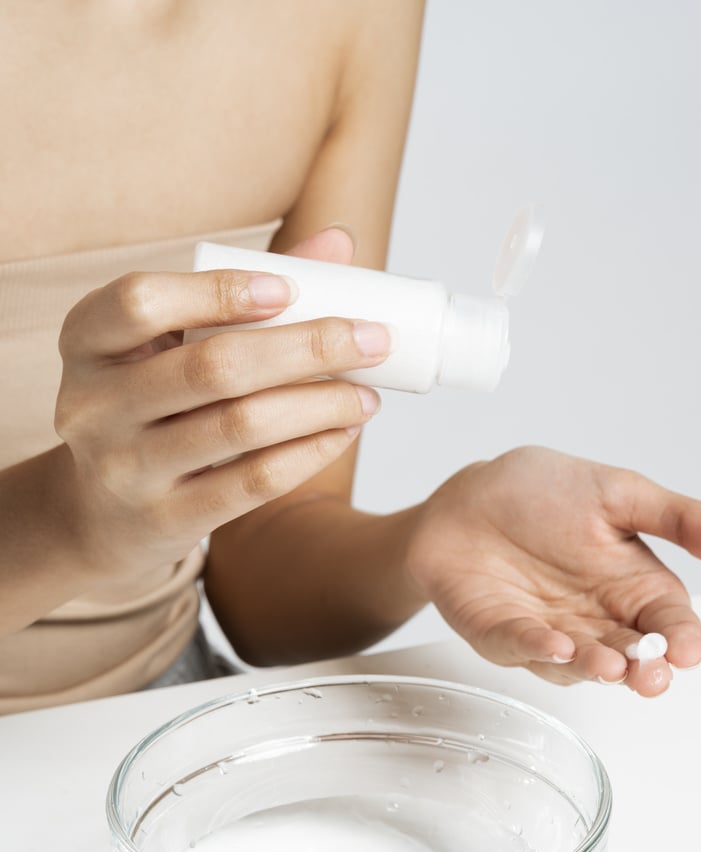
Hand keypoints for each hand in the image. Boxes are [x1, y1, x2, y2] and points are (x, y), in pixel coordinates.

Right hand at [53, 228, 388, 579]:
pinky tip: (342, 433)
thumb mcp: (166, 345)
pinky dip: (308, 453)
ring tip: (368, 394)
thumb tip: (338, 244)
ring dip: (321, 404)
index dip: (217, 291)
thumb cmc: (150, 406)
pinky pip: (251, 482)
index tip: (288, 290)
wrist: (99, 515)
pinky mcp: (165, 520)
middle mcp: (95, 405)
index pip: (141, 301)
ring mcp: (126, 469)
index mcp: (87, 341)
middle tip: (372, 339)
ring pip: (241, 426)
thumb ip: (242, 291)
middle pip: (213, 366)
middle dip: (307, 347)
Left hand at [406, 446, 700, 696]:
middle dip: (643, 671)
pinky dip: (539, 650)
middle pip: (630, 658)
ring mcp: (550, 632)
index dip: (680, 641)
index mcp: (630, 586)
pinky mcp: (503, 635)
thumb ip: (682, 521)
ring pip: (579, 665)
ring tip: (607, 664)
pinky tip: (556, 645)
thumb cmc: (539, 493)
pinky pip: (523, 648)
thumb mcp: (620, 494)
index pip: (668, 624)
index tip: (687, 650)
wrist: (465, 494)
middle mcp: (595, 618)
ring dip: (594, 666)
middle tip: (651, 676)